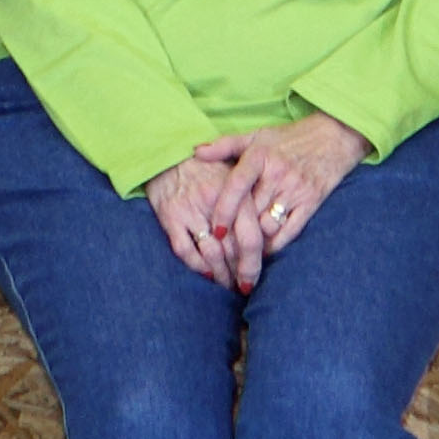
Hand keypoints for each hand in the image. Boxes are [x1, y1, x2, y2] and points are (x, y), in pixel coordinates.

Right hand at [145, 155, 243, 287]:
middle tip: (245, 285)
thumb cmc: (208, 168)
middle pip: (233, 249)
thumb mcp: (235, 175)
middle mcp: (215, 202)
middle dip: (241, 272)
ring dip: (222, 274)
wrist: (170, 152)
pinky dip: (198, 266)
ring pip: (212, 253)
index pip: (251, 235)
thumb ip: (250, 203)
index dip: (255, 262)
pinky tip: (208, 274)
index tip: (256, 275)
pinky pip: (186, 250)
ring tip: (228, 285)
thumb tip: (268, 235)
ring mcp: (192, 210)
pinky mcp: (171, 217)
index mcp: (236, 192)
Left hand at [186, 114, 369, 288]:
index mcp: (260, 156)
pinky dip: (275, 244)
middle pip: (250, 213)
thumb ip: (225, 145)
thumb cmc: (290, 138)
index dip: (223, 211)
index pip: (236, 186)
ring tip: (241, 254)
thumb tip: (196, 152)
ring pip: (268, 225)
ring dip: (254, 242)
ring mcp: (295, 189)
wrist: (334, 137)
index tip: (214, 231)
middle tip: (222, 253)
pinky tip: (264, 250)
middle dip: (235, 234)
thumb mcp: (257, 136)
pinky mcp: (311, 202)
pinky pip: (290, 231)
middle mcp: (277, 174)